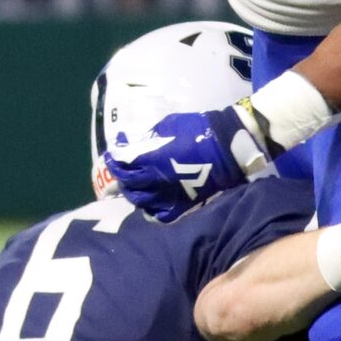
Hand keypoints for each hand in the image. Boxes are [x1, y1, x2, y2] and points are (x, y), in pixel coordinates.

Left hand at [106, 104, 275, 220]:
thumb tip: (130, 145)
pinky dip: (152, 210)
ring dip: (135, 195)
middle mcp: (155, 181)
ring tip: (134, 189)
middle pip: (129, 187)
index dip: (114, 162)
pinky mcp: (183, 205)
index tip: (112, 157)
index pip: (122, 166)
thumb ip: (146, 139)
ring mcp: (168, 195)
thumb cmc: (196, 130)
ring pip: (142, 202)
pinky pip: (160, 214)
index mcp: (150, 160)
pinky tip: (151, 204)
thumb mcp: (166, 126)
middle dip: (122, 180)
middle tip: (121, 174)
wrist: (227, 146)